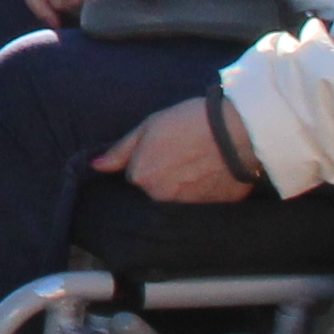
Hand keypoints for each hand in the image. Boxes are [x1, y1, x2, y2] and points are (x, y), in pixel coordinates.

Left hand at [94, 100, 255, 207]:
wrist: (238, 131)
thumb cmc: (191, 122)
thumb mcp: (149, 126)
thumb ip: (120, 150)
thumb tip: (96, 166)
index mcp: (141, 177)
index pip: (134, 176)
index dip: (147, 161)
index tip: (163, 149)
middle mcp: (159, 197)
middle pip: (153, 191)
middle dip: (163, 177)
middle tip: (182, 157)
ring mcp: (185, 207)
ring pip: (174, 199)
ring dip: (182, 187)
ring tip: (197, 165)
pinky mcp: (210, 211)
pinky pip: (198, 205)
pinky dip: (201, 194)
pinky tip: (209, 176)